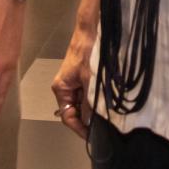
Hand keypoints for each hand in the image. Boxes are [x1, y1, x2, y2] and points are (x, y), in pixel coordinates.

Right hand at [50, 18, 96, 139]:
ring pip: (83, 104)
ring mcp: (75, 83)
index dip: (79, 128)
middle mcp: (66, 88)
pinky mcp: (84, 78)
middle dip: (88, 120)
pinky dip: (96, 100)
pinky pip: (88, 95)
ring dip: (94, 110)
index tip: (92, 136)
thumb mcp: (90, 81)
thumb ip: (90, 103)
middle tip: (102, 129)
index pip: (67, 117)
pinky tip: (106, 104)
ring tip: (107, 118)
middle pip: (75, 112)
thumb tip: (91, 123)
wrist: (91, 31)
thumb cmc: (87, 53)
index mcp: (61, 89)